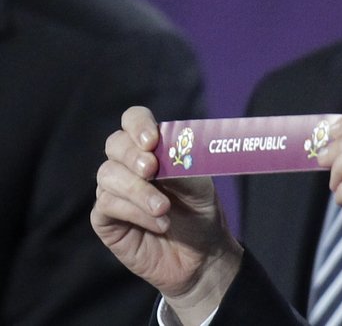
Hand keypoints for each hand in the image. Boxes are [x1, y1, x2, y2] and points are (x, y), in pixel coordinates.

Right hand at [91, 106, 241, 324]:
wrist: (202, 254)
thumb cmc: (201, 211)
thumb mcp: (201, 184)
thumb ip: (182, 163)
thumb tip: (164, 148)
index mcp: (153, 147)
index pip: (133, 120)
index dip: (138, 125)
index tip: (152, 140)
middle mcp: (129, 165)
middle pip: (115, 144)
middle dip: (133, 155)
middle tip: (152, 170)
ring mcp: (114, 190)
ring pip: (108, 176)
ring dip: (138, 190)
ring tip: (164, 208)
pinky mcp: (106, 219)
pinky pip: (107, 205)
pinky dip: (134, 212)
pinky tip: (158, 222)